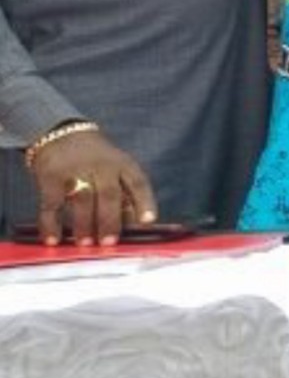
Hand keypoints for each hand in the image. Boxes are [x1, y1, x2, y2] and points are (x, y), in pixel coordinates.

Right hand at [30, 130, 156, 246]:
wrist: (63, 134)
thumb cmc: (97, 160)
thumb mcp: (117, 168)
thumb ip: (125, 193)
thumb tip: (131, 225)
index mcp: (123, 165)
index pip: (138, 183)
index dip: (145, 202)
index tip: (148, 221)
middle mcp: (102, 166)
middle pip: (109, 194)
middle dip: (110, 220)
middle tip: (109, 243)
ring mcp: (76, 170)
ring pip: (83, 199)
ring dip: (84, 224)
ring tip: (86, 244)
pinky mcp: (51, 176)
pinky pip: (51, 204)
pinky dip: (52, 224)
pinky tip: (54, 239)